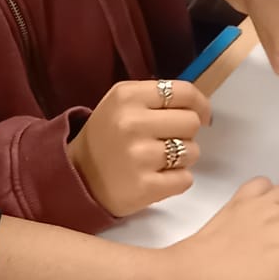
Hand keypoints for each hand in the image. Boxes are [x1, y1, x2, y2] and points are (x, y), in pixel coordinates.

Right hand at [68, 78, 211, 216]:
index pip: (183, 92)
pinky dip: (176, 181)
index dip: (200, 104)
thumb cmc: (107, 137)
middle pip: (191, 122)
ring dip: (182, 158)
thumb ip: (157, 98)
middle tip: (168, 141)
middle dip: (186, 133)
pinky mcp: (145, 187)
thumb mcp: (121, 104)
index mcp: (127, 96)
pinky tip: (156, 178)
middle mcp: (131, 123)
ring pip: (192, 152)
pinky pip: (185, 179)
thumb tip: (201, 107)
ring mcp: (138, 156)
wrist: (77, 178)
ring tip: (159, 161)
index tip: (200, 115)